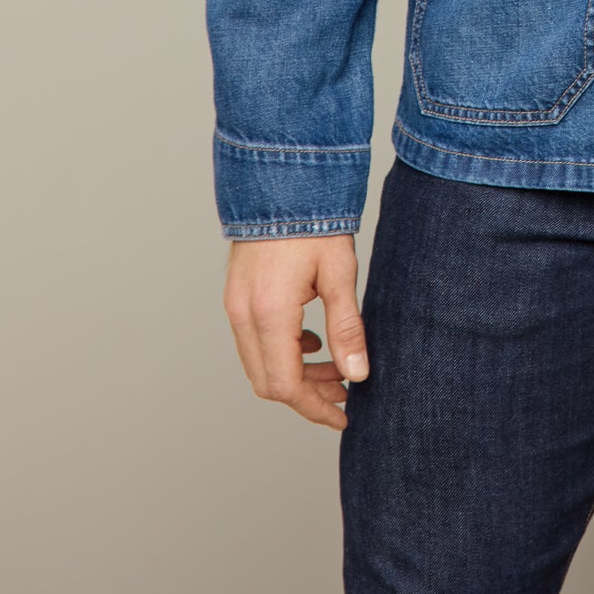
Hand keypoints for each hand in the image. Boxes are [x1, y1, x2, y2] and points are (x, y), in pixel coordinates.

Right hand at [223, 233, 366, 430]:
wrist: (281, 178)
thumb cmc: (314, 221)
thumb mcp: (339, 273)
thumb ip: (347, 327)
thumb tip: (357, 374)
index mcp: (269, 313)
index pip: (286, 386)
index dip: (315, 408)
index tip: (344, 416)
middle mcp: (243, 314)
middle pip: (268, 382)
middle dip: (307, 395)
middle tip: (345, 391)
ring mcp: (235, 305)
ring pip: (258, 363)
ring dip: (294, 374)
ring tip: (335, 368)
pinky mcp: (237, 294)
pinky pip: (253, 341)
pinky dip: (281, 352)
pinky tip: (311, 340)